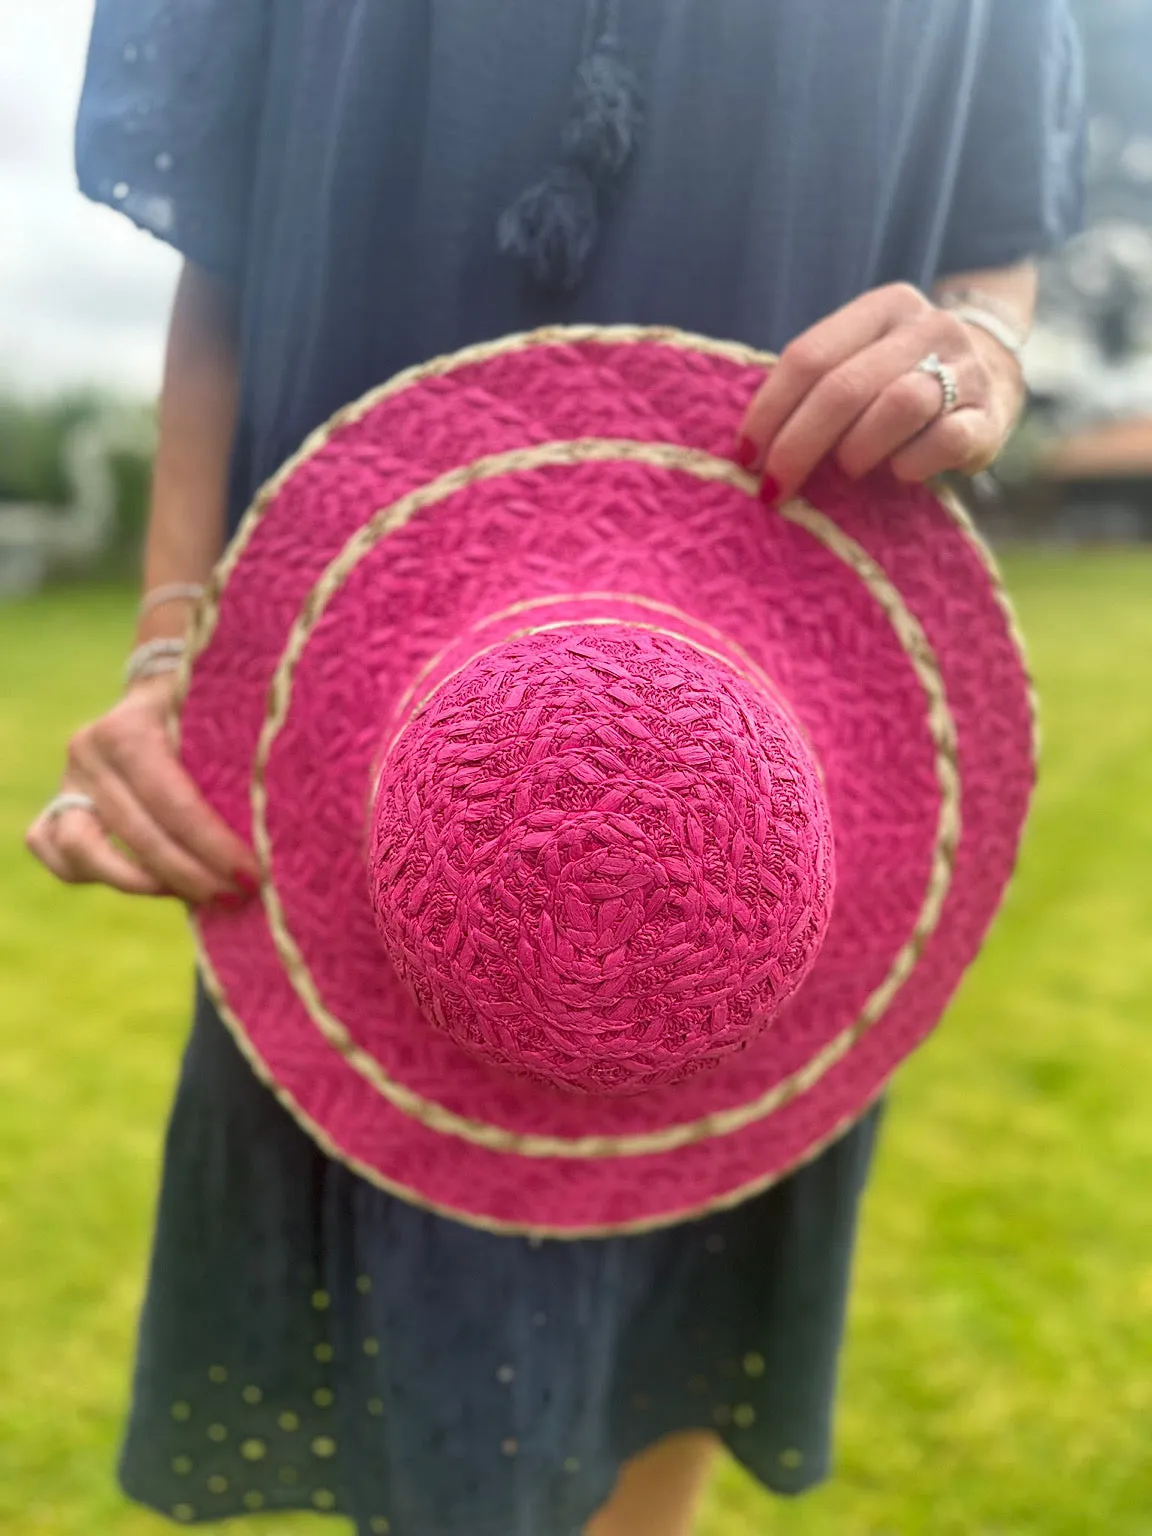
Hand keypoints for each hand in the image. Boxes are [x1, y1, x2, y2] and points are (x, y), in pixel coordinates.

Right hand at [25, 673, 257, 905]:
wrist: (167, 686)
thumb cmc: (208, 708)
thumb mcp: (224, 719)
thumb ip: (241, 762)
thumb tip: (271, 830)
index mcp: (129, 728)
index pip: (172, 802)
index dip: (213, 846)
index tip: (251, 875)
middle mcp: (89, 751)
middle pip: (139, 834)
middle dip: (193, 874)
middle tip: (236, 895)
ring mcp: (68, 779)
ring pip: (84, 852)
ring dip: (143, 884)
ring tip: (197, 895)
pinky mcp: (58, 802)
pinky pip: (52, 849)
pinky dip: (90, 874)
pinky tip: (150, 884)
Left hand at [737, 282, 1025, 501]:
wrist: (991, 383)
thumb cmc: (896, 385)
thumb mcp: (857, 366)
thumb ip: (812, 389)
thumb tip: (748, 450)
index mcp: (883, 307)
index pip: (809, 356)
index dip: (769, 411)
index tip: (745, 458)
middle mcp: (929, 326)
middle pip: (844, 387)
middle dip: (798, 444)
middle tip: (774, 487)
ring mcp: (966, 367)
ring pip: (898, 405)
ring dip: (857, 448)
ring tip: (847, 470)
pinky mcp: (990, 414)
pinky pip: (945, 440)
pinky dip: (911, 464)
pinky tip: (899, 473)